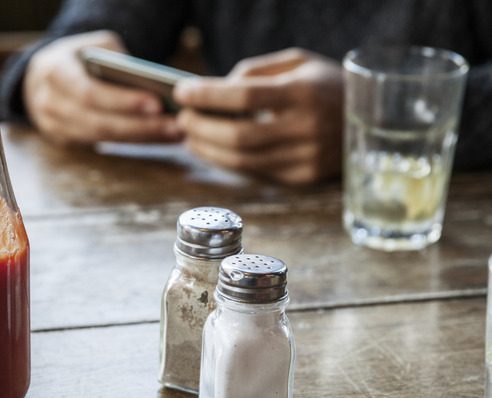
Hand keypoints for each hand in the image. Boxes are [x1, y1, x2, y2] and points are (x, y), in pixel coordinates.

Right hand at [22, 30, 179, 147]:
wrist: (39, 77)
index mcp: (54, 72)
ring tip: (174, 132)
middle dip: (139, 126)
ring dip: (141, 137)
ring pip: (102, 139)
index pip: (90, 92)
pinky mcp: (65, 141)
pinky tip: (158, 137)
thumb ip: (115, 56)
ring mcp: (54, 127)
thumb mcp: (91, 45)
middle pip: (98, 123)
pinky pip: (103, 145)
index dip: (122, 101)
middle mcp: (49, 103)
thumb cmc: (75, 58)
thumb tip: (147, 80)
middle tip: (175, 125)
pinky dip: (132, 141)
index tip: (156, 103)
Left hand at [173, 48, 343, 183]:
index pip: (244, 96)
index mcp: (304, 92)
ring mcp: (307, 157)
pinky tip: (212, 149)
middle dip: (201, 128)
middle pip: (239, 135)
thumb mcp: (297, 62)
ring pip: (243, 160)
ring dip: (208, 149)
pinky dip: (228, 161)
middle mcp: (307, 128)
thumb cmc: (326, 84)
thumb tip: (214, 90)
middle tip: (181, 118)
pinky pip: (255, 172)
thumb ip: (254, 72)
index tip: (182, 92)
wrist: (374, 117)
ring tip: (189, 136)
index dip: (207, 95)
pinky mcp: (304, 177)